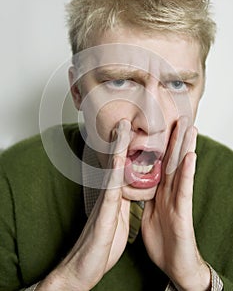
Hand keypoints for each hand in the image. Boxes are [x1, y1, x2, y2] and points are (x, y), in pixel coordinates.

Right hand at [38, 119, 130, 290]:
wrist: (84, 267)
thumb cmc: (102, 242)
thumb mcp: (117, 216)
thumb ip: (121, 198)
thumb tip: (127, 184)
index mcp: (115, 195)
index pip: (122, 166)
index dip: (127, 147)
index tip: (132, 128)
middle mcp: (108, 194)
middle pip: (116, 161)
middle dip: (121, 139)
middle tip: (126, 116)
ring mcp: (104, 202)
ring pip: (113, 169)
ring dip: (118, 147)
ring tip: (121, 126)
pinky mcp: (104, 215)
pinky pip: (111, 190)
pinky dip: (114, 172)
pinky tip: (117, 159)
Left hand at [141, 116, 210, 290]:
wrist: (175, 266)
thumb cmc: (164, 240)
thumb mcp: (151, 213)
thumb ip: (148, 196)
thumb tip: (141, 183)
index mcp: (161, 192)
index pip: (162, 163)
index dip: (162, 144)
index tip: (162, 125)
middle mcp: (171, 193)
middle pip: (173, 160)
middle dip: (177, 138)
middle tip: (181, 116)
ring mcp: (178, 202)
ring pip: (181, 169)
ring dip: (185, 147)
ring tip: (190, 127)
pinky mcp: (183, 214)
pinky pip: (184, 190)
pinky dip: (186, 173)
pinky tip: (189, 156)